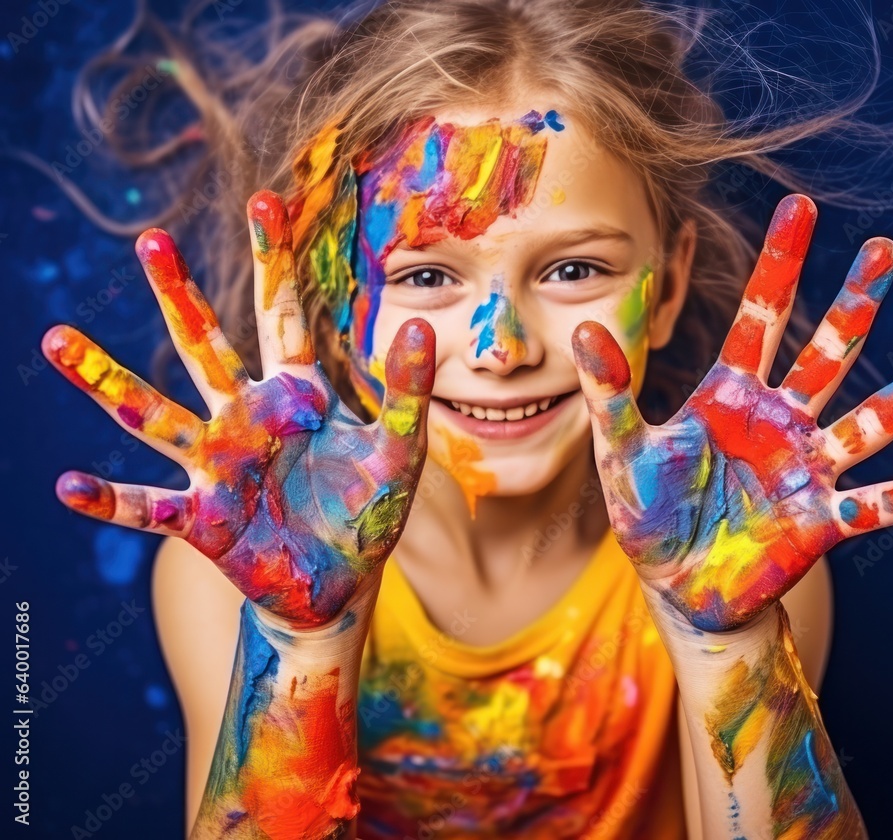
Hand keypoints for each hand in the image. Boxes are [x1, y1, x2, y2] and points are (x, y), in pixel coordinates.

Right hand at [43, 191, 434, 628]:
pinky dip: (110, 499)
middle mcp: (247, 419)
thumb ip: (406, 394)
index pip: (282, 315)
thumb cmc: (368, 512)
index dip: (273, 260)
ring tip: (57, 339)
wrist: (341, 582)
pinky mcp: (203, 520)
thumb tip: (416, 324)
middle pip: (205, 347)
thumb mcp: (399, 451)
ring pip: (155, 415)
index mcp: (296, 395)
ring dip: (107, 380)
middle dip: (181, 296)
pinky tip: (69, 486)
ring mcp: (218, 467)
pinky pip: (149, 506)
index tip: (264, 198)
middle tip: (151, 239)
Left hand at [572, 194, 892, 631]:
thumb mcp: (621, 452)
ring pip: (865, 422)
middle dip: (853, 302)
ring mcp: (804, 469)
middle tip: (886, 249)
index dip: (779, 264)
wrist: (677, 586)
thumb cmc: (649, 515)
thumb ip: (610, 394)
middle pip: (824, 351)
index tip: (800, 205)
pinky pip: (875, 505)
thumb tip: (584, 328)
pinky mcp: (821, 520)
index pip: (760, 317)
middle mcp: (777, 422)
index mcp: (729, 397)